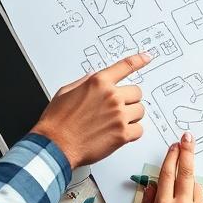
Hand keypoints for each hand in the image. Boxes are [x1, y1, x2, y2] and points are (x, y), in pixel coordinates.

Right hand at [33, 53, 150, 167]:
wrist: (55, 145)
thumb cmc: (57, 122)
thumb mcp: (66, 92)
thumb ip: (84, 82)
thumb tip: (93, 78)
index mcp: (98, 83)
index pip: (124, 67)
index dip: (139, 60)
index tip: (147, 57)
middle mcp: (111, 96)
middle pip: (137, 92)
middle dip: (129, 100)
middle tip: (117, 109)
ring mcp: (118, 115)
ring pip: (140, 111)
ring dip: (131, 116)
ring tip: (115, 122)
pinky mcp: (122, 134)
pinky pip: (139, 130)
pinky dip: (132, 133)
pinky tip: (118, 133)